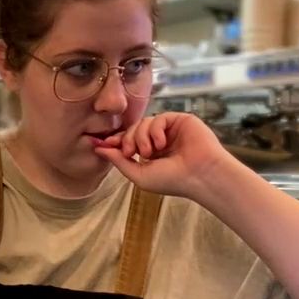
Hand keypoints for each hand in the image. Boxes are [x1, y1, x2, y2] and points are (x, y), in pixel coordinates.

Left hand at [93, 112, 228, 199]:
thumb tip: (98, 148)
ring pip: (143, 122)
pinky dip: (155, 130)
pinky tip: (161, 143)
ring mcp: (170, 130)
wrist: (200, 175)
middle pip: (132, 130)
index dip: (115, 140)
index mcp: (151, 154)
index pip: (128, 141)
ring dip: (141, 137)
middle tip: (131, 152)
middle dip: (127, 139)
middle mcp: (160, 140)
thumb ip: (118, 160)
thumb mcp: (138, 174)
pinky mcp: (180, 120)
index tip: (100, 142)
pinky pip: (158, 117)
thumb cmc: (172, 180)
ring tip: (150, 152)